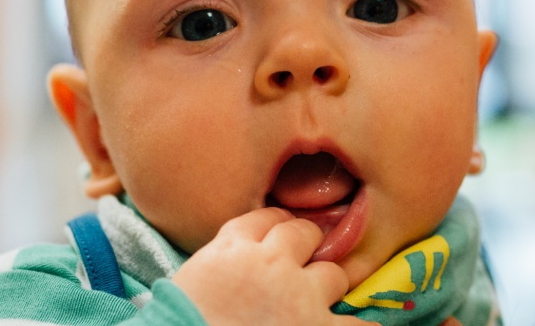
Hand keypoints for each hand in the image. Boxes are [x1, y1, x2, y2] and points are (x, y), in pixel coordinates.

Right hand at [175, 208, 369, 325]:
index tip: (278, 235)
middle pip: (303, 234)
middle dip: (306, 246)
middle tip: (301, 264)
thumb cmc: (177, 322)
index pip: (265, 219)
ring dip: (327, 286)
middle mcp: (271, 262)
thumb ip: (218, 265)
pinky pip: (357, 325)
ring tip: (319, 300)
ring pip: (333, 273)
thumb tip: (232, 267)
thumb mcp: (188, 282)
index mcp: (232, 248)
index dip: (275, 227)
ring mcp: (300, 296)